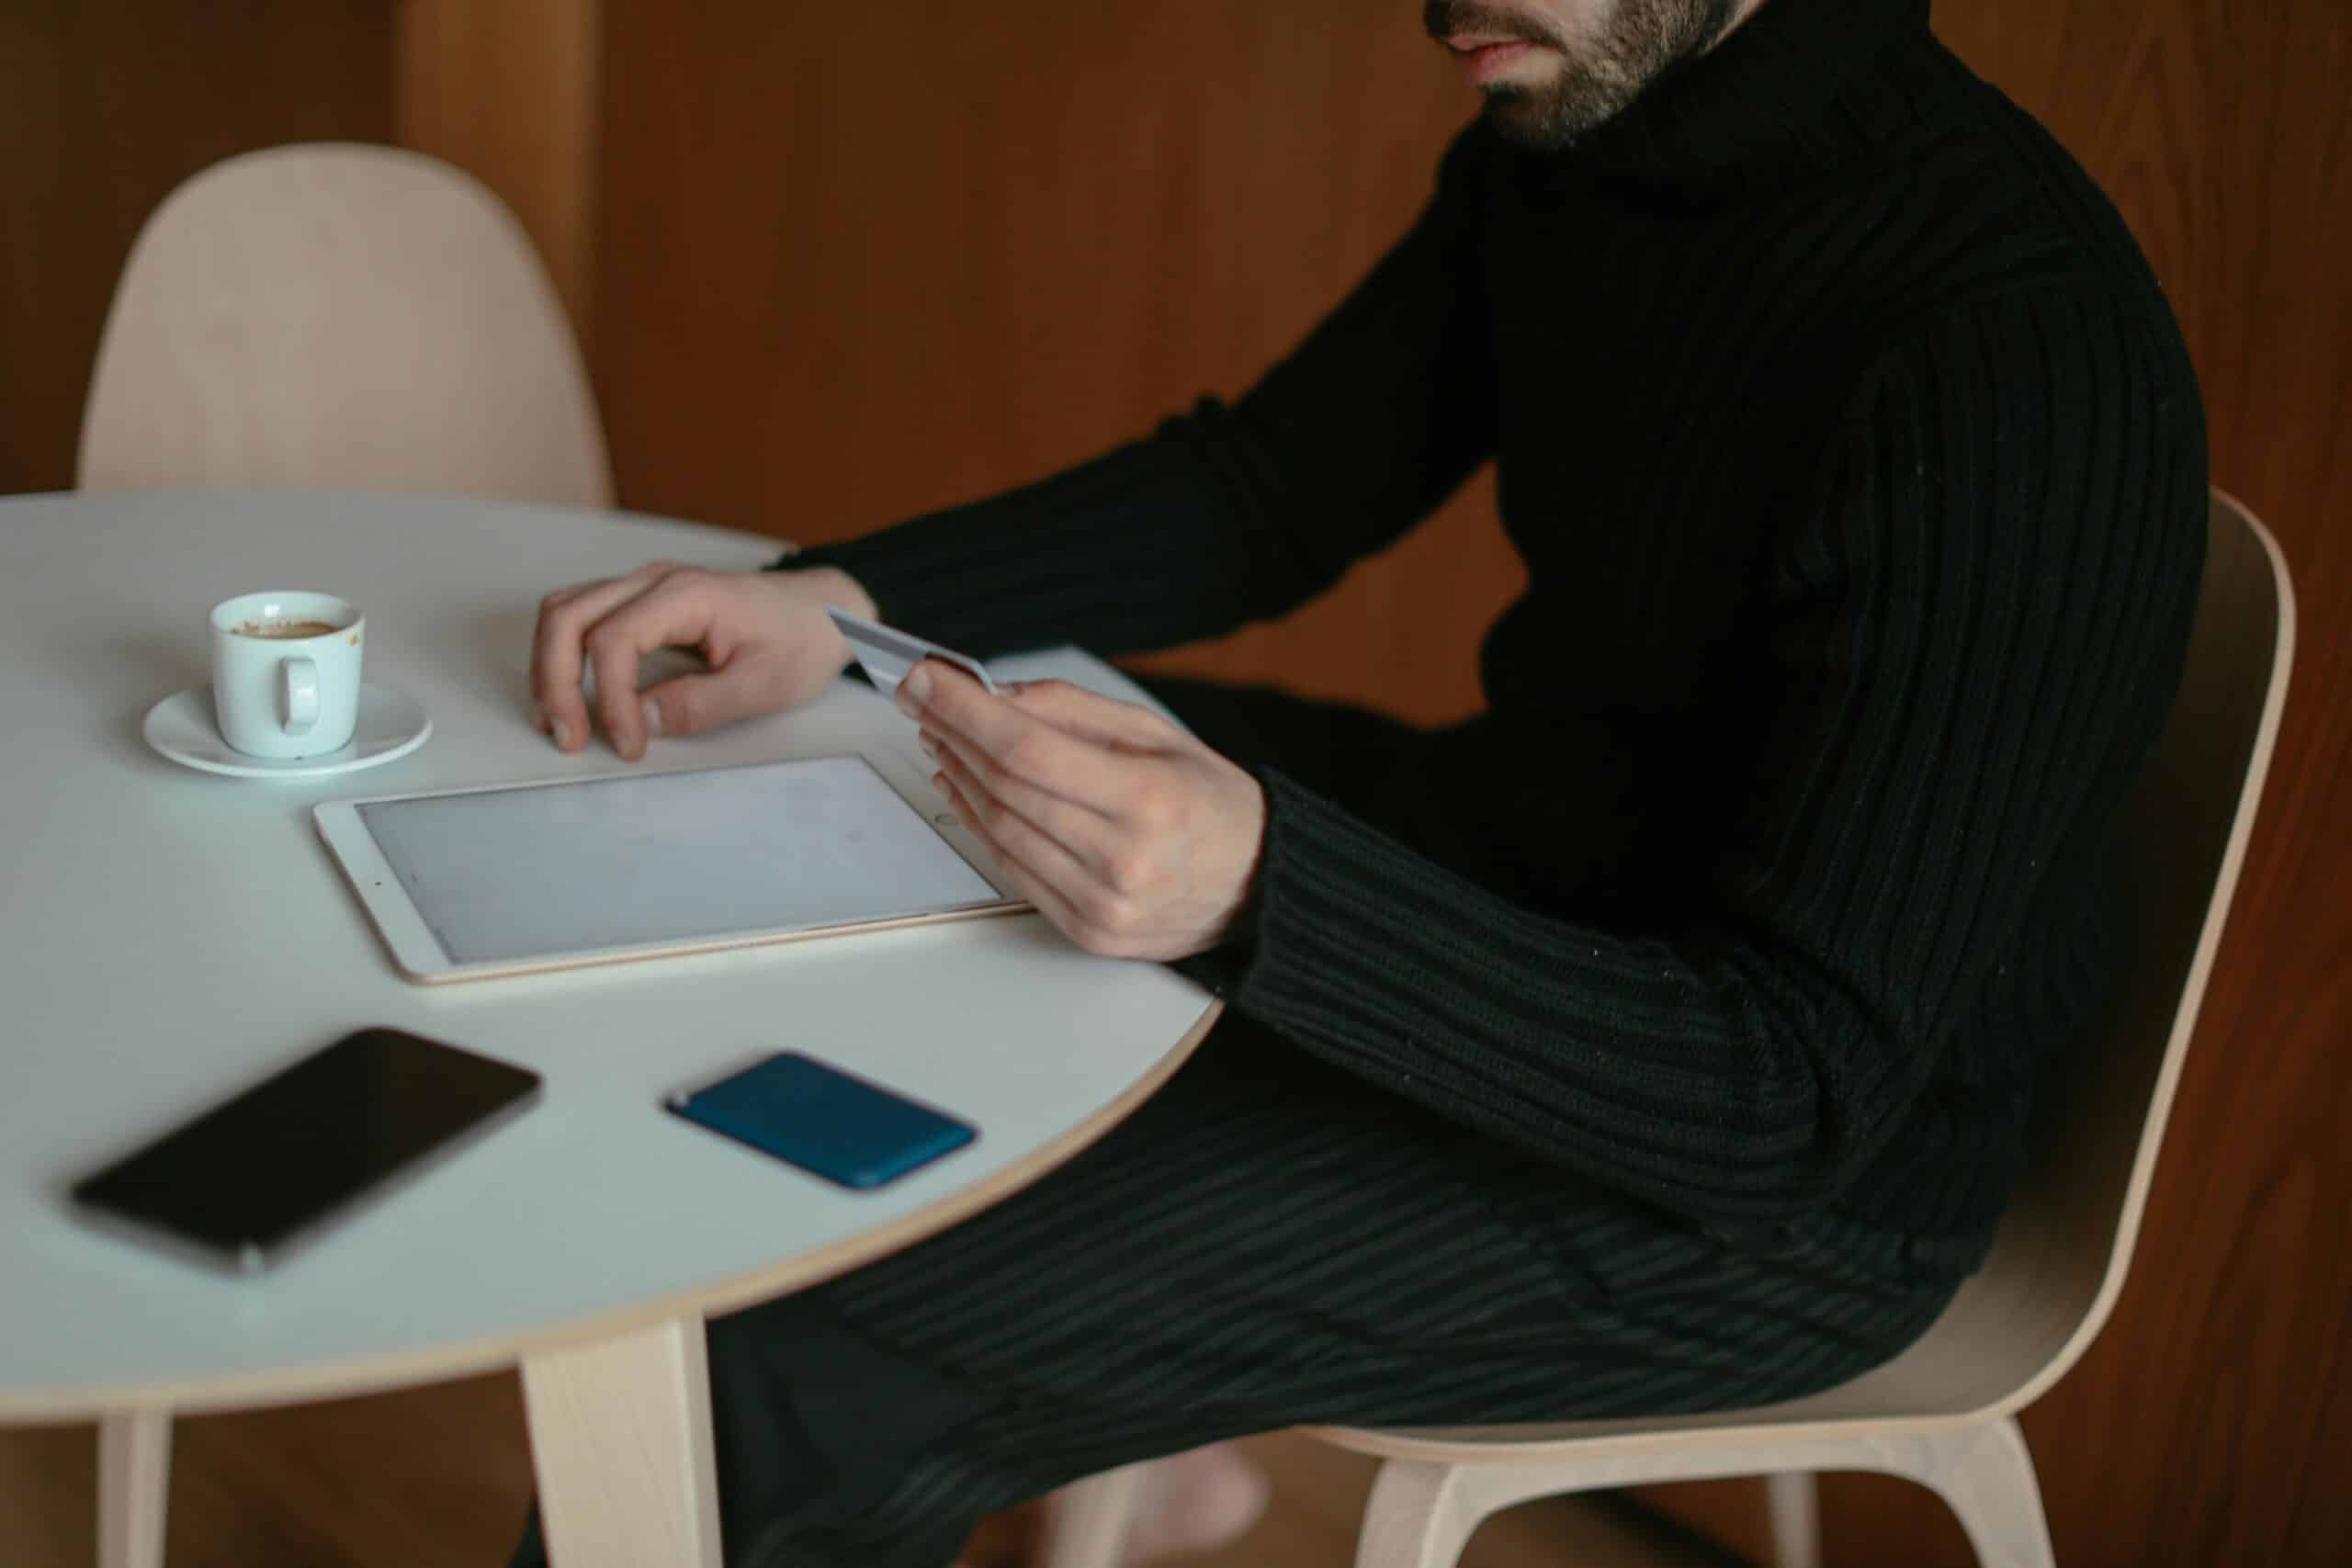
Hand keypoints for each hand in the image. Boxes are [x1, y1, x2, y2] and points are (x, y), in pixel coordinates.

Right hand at [528, 561, 874, 759]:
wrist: (824, 612)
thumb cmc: (801, 639)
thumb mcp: (764, 684)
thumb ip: (702, 704)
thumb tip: (641, 722)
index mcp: (688, 594)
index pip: (615, 639)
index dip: (610, 698)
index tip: (628, 744)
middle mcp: (655, 581)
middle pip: (568, 617)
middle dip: (557, 682)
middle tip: (569, 738)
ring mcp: (644, 588)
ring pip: (565, 614)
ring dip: (551, 668)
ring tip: (560, 723)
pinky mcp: (642, 604)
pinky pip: (583, 620)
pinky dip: (565, 657)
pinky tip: (574, 698)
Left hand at [902, 664, 1266, 961]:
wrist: (1258, 885)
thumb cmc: (1211, 802)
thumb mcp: (1158, 733)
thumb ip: (1071, 711)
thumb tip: (992, 695)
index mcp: (1150, 800)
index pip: (1027, 750)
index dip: (965, 711)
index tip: (925, 679)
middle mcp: (1124, 860)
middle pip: (1006, 790)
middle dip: (952, 735)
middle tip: (920, 700)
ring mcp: (1103, 905)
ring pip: (1001, 832)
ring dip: (959, 778)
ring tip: (938, 737)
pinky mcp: (1088, 933)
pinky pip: (1014, 870)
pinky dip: (982, 824)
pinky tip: (967, 788)